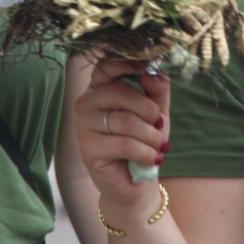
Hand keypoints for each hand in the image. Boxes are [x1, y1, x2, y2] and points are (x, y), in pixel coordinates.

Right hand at [75, 60, 170, 216]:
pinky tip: (153, 158)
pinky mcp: (88, 149)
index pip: (106, 65)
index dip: (126, 63)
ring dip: (151, 135)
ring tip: (160, 146)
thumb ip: (156, 87)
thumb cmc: (145, 139)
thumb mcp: (156, 109)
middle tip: (160, 124)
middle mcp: (86, 102)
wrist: (138, 180)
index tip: (147, 70)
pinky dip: (145, 152)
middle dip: (148, 109)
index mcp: (100, 87)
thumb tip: (153, 74)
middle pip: (119, 92)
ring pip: (125, 120)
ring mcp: (83, 125)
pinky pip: (124, 143)